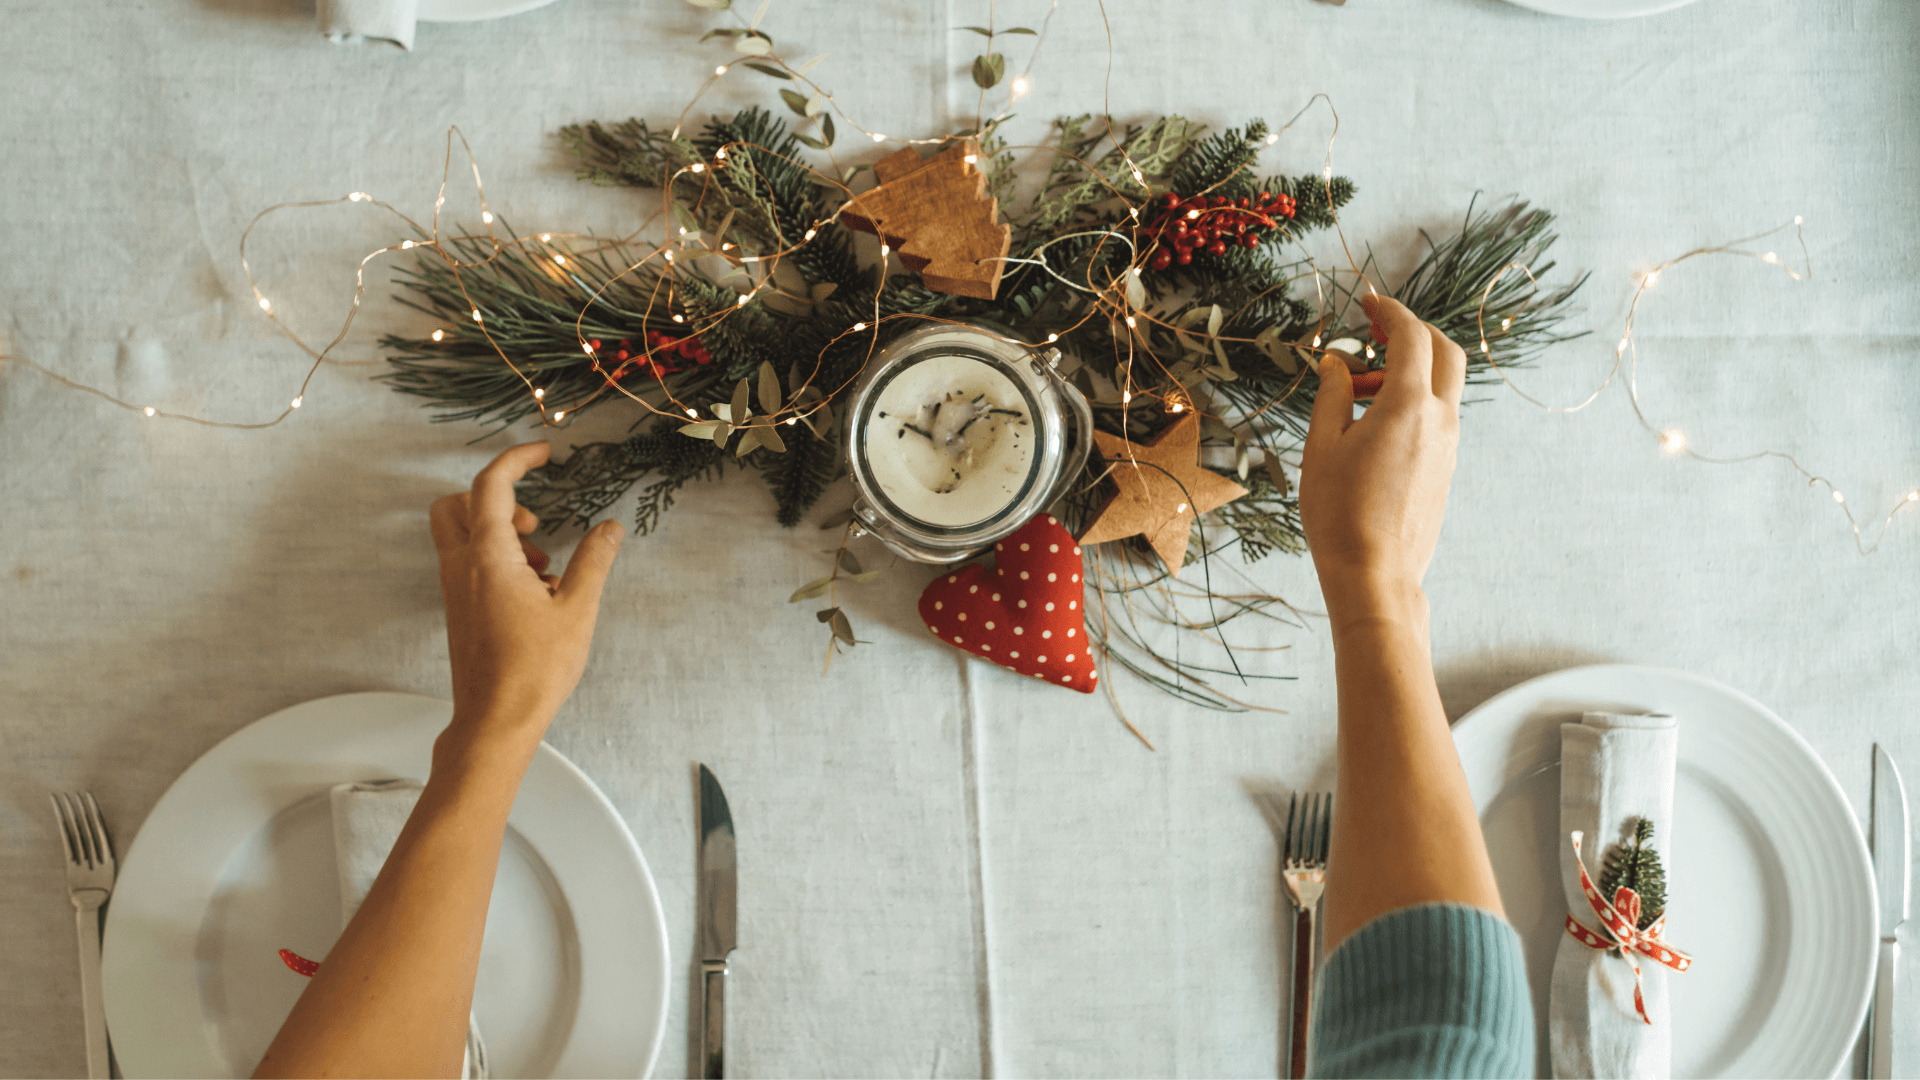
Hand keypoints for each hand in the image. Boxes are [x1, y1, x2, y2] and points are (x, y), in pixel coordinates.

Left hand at [429, 441, 624, 745]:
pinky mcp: (459, 611)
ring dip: (497, 532)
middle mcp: (461, 567)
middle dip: (494, 498)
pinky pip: (467, 565)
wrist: (496, 720)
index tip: (544, 453)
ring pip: (459, 535)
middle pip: (455, 504)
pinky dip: (494, 560)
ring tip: (542, 566)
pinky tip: (533, 593)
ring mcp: (455, 590)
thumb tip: (610, 527)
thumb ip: (593, 560)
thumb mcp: (578, 609)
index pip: (490, 485)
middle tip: (534, 524)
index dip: (517, 459)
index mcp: (488, 557)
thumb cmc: (535, 669)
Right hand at [1300, 293, 1464, 627]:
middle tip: (1376, 330)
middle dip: (1414, 331)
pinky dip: (1411, 401)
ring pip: (1441, 385)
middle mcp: (1440, 420)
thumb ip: (1333, 394)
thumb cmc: (1339, 513)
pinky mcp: (1446, 468)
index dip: (1390, 310)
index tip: (1368, 302)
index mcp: (1408, 405)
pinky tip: (1372, 423)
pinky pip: (1437, 416)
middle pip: (1445, 351)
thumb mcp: (1322, 446)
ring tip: (1356, 390)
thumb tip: (1336, 364)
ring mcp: (1449, 445)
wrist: (1374, 574)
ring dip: (1406, 371)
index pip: (1411, 336)